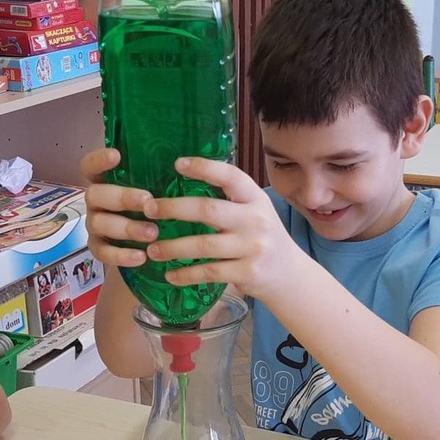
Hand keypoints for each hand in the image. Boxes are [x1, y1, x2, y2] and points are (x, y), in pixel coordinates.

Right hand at [79, 147, 157, 269]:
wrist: (152, 241)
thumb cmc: (155, 205)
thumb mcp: (157, 188)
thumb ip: (159, 177)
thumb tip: (184, 162)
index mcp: (105, 180)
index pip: (91, 166)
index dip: (99, 160)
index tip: (116, 155)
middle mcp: (96, 201)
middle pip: (95, 195)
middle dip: (121, 198)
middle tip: (147, 201)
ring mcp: (95, 224)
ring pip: (99, 223)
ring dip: (126, 228)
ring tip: (153, 232)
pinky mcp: (98, 248)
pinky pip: (103, 252)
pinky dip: (121, 255)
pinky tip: (141, 256)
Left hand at [142, 157, 296, 301]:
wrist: (290, 276)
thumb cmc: (262, 238)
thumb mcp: (254, 212)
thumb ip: (229, 200)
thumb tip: (182, 186)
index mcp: (256, 199)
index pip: (230, 176)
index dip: (205, 167)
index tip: (177, 164)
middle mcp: (256, 220)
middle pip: (208, 210)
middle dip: (173, 208)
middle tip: (148, 210)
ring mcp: (253, 247)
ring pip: (203, 245)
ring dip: (173, 248)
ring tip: (152, 250)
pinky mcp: (248, 273)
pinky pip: (209, 272)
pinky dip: (186, 275)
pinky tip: (170, 275)